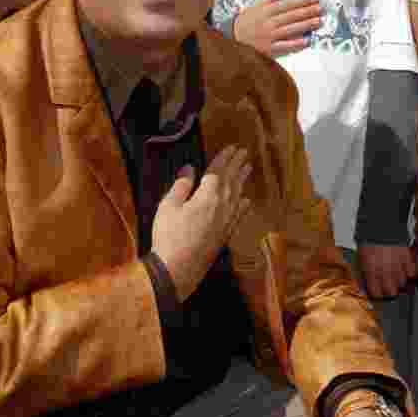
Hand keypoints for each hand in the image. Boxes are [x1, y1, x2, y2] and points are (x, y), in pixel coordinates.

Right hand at [151, 149, 251, 301]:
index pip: (218, 171)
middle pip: (232, 180)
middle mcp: (222, 205)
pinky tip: (246, 201)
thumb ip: (182, 185)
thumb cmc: (169, 235)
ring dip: (243, 180)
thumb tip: (191, 168)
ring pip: (238, 194)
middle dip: (237, 164)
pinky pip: (239, 214)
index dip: (224, 158)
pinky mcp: (226, 234)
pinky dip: (243, 204)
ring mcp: (227, 221)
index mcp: (208, 195)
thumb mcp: (169, 206)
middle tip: (244, 152)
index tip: (231, 147)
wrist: (178, 269)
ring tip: (249, 168)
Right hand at [234, 0, 321, 56]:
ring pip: (291, 29)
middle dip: (309, 11)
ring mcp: (269, 36)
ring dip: (306, 25)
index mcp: (267, 11)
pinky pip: (285, 46)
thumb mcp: (256, 6)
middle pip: (292, 16)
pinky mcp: (269, 49)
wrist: (233, 38)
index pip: (288, 4)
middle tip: (321, 9)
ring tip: (319, 21)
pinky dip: (296, 44)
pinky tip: (307, 40)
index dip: (303, 1)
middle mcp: (269, 22)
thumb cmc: (247, 21)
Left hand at [358, 244, 417, 297]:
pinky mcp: (408, 258)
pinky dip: (409, 272)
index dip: (377, 293)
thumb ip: (365, 271)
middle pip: (392, 292)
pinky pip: (411, 273)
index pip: (376, 292)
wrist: (382, 222)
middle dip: (390, 290)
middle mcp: (385, 271)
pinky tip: (405, 269)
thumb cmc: (370, 238)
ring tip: (396, 275)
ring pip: (402, 283)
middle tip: (388, 285)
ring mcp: (398, 265)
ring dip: (399, 280)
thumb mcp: (361, 256)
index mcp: (371, 270)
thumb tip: (365, 282)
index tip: (378, 291)